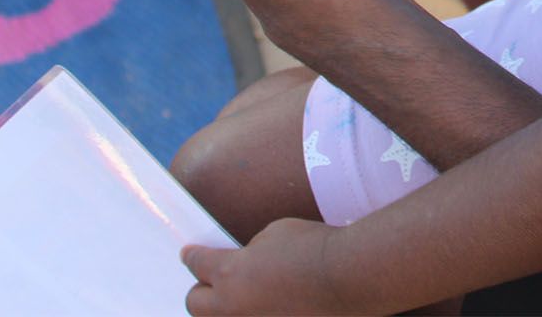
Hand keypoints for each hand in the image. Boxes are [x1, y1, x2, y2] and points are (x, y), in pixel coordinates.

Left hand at [181, 219, 362, 315]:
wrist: (352, 275)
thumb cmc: (315, 247)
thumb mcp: (274, 233)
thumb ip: (250, 251)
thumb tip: (246, 262)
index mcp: (229, 274)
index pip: (197, 264)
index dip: (193, 256)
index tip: (190, 253)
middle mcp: (232, 307)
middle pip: (195, 303)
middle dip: (201, 289)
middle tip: (212, 280)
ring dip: (226, 307)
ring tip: (244, 295)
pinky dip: (257, 312)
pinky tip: (273, 304)